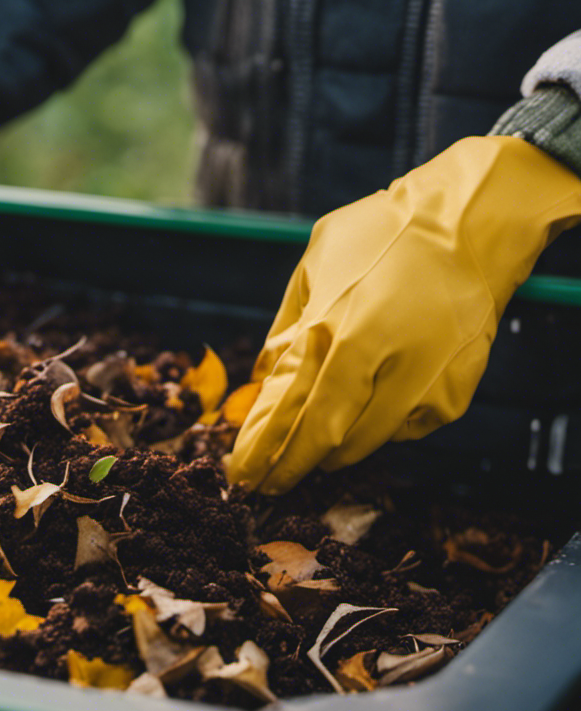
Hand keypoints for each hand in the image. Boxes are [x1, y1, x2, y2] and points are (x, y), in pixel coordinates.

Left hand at [227, 136, 580, 493]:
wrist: (470, 226)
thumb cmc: (382, 236)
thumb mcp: (315, 266)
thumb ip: (286, 326)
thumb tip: (262, 379)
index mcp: (336, 328)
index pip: (288, 409)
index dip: (261, 449)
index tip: (240, 475)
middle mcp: (378, 361)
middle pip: (323, 438)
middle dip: (289, 467)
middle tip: (266, 484)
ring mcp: (420, 382)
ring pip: (363, 444)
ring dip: (330, 453)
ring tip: (311, 452)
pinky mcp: (450, 395)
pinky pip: (401, 430)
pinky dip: (377, 427)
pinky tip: (372, 403)